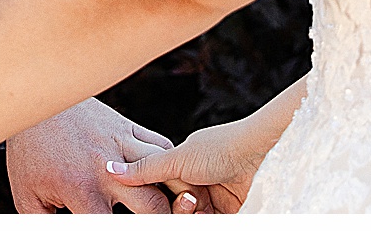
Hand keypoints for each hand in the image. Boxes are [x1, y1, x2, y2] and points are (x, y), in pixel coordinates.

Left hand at [8, 97, 174, 212]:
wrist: (35, 100)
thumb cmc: (30, 152)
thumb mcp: (28, 197)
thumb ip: (44, 224)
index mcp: (81, 189)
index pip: (114, 227)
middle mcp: (106, 167)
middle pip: (152, 204)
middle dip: (163, 220)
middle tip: (171, 224)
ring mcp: (119, 142)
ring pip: (164, 170)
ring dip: (175, 192)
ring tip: (182, 207)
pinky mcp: (126, 125)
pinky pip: (160, 144)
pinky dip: (169, 163)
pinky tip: (169, 177)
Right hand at [105, 116, 273, 214]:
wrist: (260, 154)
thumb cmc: (220, 148)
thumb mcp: (177, 158)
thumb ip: (145, 169)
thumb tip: (110, 169)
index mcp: (184, 162)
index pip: (162, 188)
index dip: (159, 198)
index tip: (160, 200)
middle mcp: (198, 180)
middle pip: (176, 206)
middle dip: (177, 210)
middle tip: (190, 202)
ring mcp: (214, 197)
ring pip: (191, 218)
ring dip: (190, 218)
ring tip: (199, 209)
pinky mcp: (229, 213)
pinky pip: (209, 224)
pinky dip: (201, 223)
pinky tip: (202, 217)